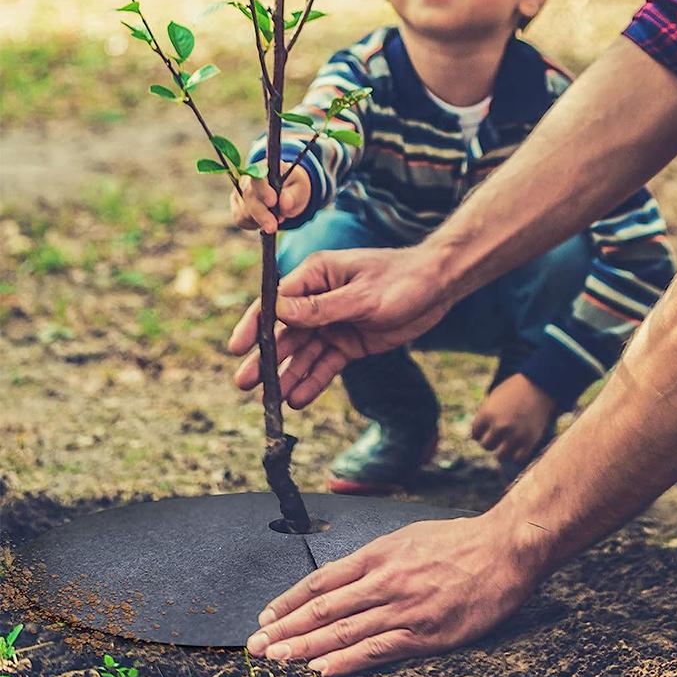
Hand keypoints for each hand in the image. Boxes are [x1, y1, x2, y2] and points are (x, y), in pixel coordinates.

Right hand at [228, 245, 454, 407]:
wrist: (438, 287)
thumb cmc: (402, 279)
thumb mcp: (363, 296)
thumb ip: (322, 307)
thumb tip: (279, 311)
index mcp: (316, 276)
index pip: (276, 301)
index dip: (255, 325)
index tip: (238, 348)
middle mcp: (318, 300)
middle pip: (285, 332)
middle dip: (266, 358)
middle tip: (245, 384)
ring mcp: (334, 322)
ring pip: (304, 353)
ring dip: (287, 375)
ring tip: (270, 400)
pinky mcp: (350, 342)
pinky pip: (326, 364)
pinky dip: (313, 381)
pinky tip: (298, 400)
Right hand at [229, 163, 310, 233]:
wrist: (287, 191)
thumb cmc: (293, 187)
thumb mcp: (300, 188)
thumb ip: (293, 195)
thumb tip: (285, 202)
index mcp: (264, 168)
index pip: (258, 177)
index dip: (263, 190)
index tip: (273, 202)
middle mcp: (247, 178)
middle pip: (248, 196)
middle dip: (261, 214)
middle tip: (273, 227)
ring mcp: (239, 191)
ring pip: (243, 210)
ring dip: (259, 221)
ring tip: (275, 221)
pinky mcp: (236, 205)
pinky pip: (240, 219)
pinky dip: (253, 224)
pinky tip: (263, 222)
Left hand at [245, 514, 540, 676]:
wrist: (504, 548)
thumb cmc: (460, 540)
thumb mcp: (411, 536)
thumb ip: (379, 557)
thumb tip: (346, 575)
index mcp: (381, 553)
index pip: (323, 579)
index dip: (291, 601)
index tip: (267, 617)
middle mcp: (386, 579)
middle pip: (325, 608)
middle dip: (286, 629)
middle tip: (256, 646)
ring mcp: (405, 608)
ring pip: (345, 631)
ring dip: (306, 648)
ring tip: (276, 660)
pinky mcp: (426, 633)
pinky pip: (378, 650)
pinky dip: (348, 662)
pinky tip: (324, 671)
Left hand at [471, 374, 556, 463]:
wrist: (540, 385)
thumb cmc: (515, 390)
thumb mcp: (494, 398)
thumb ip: (485, 417)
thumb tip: (477, 437)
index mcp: (487, 414)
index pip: (475, 434)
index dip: (482, 431)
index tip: (490, 426)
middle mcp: (499, 426)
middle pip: (486, 445)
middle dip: (491, 441)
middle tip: (500, 435)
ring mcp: (514, 435)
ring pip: (500, 456)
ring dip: (503, 451)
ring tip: (508, 443)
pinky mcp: (529, 441)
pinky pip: (517, 459)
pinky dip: (517, 455)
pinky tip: (519, 446)